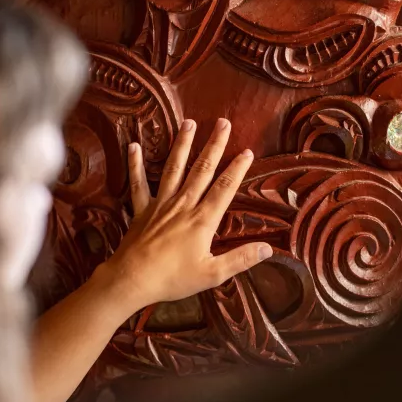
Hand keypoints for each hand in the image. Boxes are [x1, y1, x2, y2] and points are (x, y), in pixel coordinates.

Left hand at [95, 117, 272, 313]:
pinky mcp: (141, 209)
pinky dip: (135, 164)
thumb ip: (241, 259)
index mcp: (203, 220)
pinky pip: (138, 183)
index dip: (237, 169)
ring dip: (182, 144)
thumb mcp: (212, 274)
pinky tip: (133, 146)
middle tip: (223, 122)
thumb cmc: (174, 278)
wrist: (133, 279)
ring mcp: (160, 204)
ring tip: (188, 123)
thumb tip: (268, 248)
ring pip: (174, 168)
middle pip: (201, 170)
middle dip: (214, 145)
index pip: (224, 188)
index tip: (247, 150)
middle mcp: (183, 205)